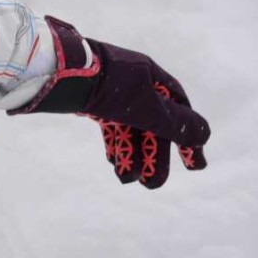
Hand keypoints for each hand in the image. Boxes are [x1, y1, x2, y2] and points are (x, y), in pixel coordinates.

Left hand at [8, 16, 210, 189]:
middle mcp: (133, 82)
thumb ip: (174, 123)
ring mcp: (110, 91)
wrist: (53, 72)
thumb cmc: (104, 86)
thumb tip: (204, 136)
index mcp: (151, 76)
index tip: (194, 165)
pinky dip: (114, 143)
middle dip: (154, 156)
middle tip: (153, 185)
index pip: (178, 109)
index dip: (187, 137)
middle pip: (152, 124)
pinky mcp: (89, 99)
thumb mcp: (145, 107)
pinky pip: (110, 124)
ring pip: (129, 127)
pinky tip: (114, 162)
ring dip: (131, 154)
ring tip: (127, 180)